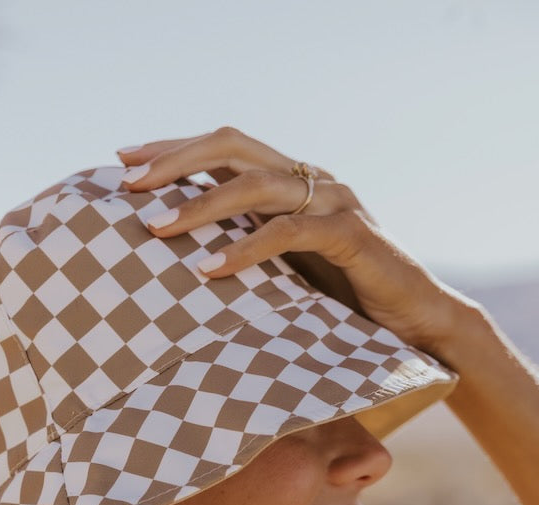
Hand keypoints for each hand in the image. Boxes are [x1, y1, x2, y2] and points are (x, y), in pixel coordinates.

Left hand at [117, 126, 477, 364]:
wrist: (415, 322)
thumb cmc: (345, 301)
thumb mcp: (285, 270)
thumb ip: (248, 249)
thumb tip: (180, 261)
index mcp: (291, 180)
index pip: (222, 148)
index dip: (172, 150)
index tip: (124, 163)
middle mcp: (310, 179)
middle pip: (231, 148)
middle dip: (173, 163)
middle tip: (129, 186)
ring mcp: (333, 201)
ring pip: (255, 185)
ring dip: (199, 205)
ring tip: (155, 229)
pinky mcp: (350, 233)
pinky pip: (288, 233)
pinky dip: (245, 248)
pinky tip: (209, 268)